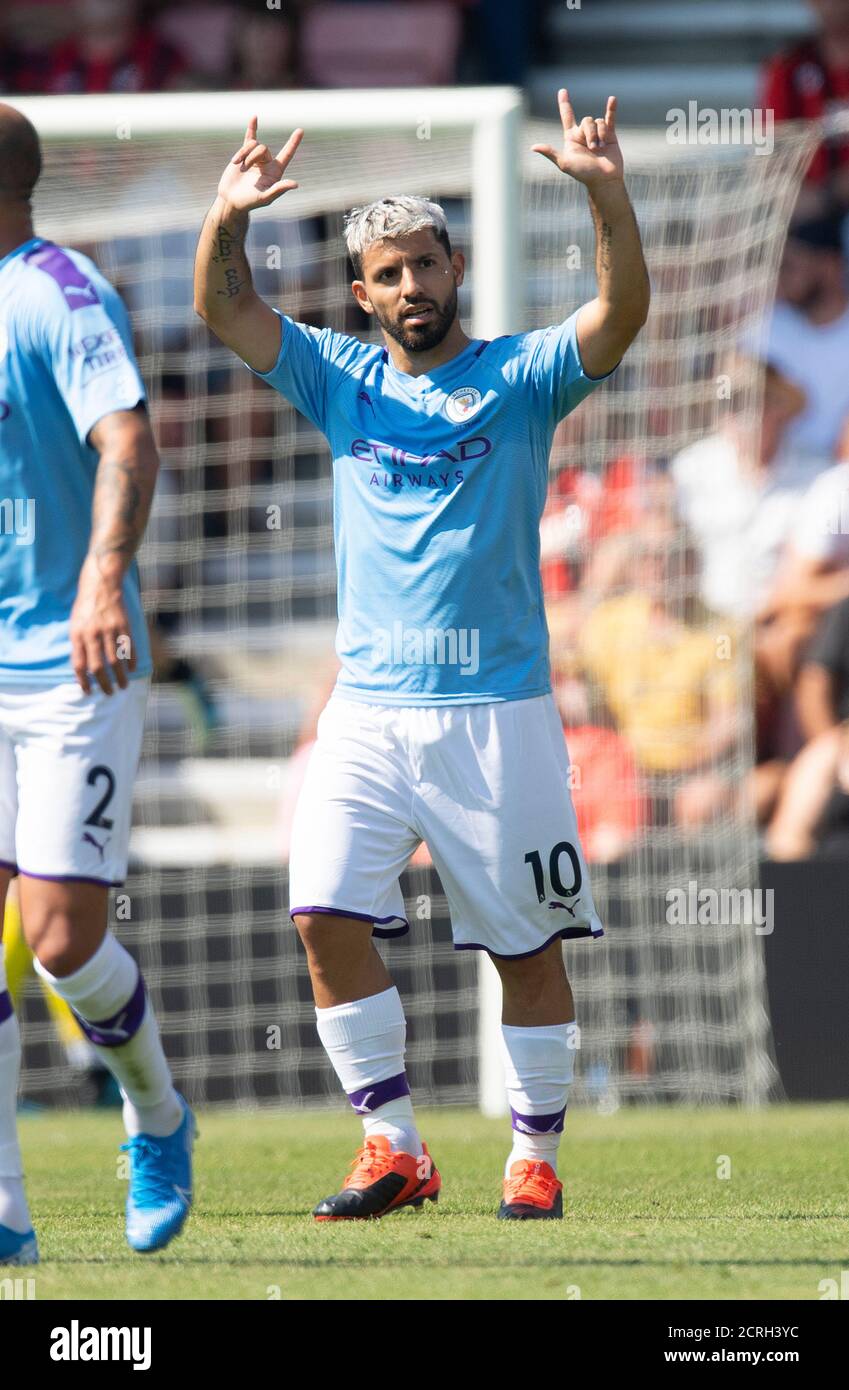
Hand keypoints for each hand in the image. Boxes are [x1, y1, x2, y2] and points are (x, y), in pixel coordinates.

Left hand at [70, 556, 134, 694]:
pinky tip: (131, 670)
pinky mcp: (124, 626)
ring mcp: (109, 630)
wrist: (101, 585)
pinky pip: (128, 648)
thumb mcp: (75, 625)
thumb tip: (82, 670)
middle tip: (109, 693)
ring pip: (115, 661)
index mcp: (77, 635)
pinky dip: (131, 661)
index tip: (88, 692)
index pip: (79, 665)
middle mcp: (93, 634)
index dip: (84, 681)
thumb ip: (78, 645)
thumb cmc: (85, 607)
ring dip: (120, 677)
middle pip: (98, 667)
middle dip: (104, 684)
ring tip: (123, 686)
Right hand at [218, 117, 302, 211]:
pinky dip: (251, 128)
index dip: (293, 143)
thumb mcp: (265, 198)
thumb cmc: (249, 202)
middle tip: (244, 169)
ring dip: (244, 154)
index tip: (300, 130)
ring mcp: (255, 158)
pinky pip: (249, 138)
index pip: (287, 155)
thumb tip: (295, 184)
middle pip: (263, 148)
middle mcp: (267, 163)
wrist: (231, 199)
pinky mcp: (244, 155)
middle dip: (252, 157)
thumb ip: (279, 189)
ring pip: (253, 144)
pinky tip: (254, 117)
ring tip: (238, 166)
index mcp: (275, 172)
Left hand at [532, 89, 622, 186]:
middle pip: (587, 120)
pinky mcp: (610, 134)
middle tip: (593, 149)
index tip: (562, 91)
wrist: (604, 180)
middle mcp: (584, 134)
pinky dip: (612, 108)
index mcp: (571, 138)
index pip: (567, 117)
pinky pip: (610, 117)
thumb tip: (532, 147)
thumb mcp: (564, 163)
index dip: (565, 104)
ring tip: (600, 149)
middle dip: (590, 133)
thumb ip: (550, 153)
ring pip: (598, 122)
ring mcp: (598, 133)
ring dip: (599, 135)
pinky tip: (613, 99)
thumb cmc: (583, 174)